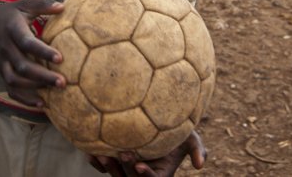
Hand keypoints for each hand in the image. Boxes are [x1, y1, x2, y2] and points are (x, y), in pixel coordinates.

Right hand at [0, 0, 64, 106]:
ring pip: (14, 80)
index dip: (43, 51)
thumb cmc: (8, 14)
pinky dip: (23, 99)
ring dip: (34, 88)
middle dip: (43, 76)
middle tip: (63, 82)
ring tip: (54, 92)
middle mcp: (6, 48)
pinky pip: (10, 88)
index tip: (60, 58)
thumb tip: (63, 6)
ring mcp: (1, 61)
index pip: (27, 43)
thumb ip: (43, 5)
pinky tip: (40, 104)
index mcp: (13, 30)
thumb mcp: (24, 5)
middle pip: (23, 66)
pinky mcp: (1, 71)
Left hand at [88, 131, 206, 176]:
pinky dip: (96, 162)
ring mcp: (126, 167)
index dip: (146, 175)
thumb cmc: (178, 131)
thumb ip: (197, 150)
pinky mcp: (114, 159)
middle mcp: (141, 172)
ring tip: (102, 154)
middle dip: (126, 169)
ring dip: (109, 167)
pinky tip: (90, 151)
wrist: (158, 121)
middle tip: (123, 153)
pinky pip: (102, 166)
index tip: (140, 165)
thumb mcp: (192, 138)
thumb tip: (200, 165)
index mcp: (160, 173)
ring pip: (116, 174)